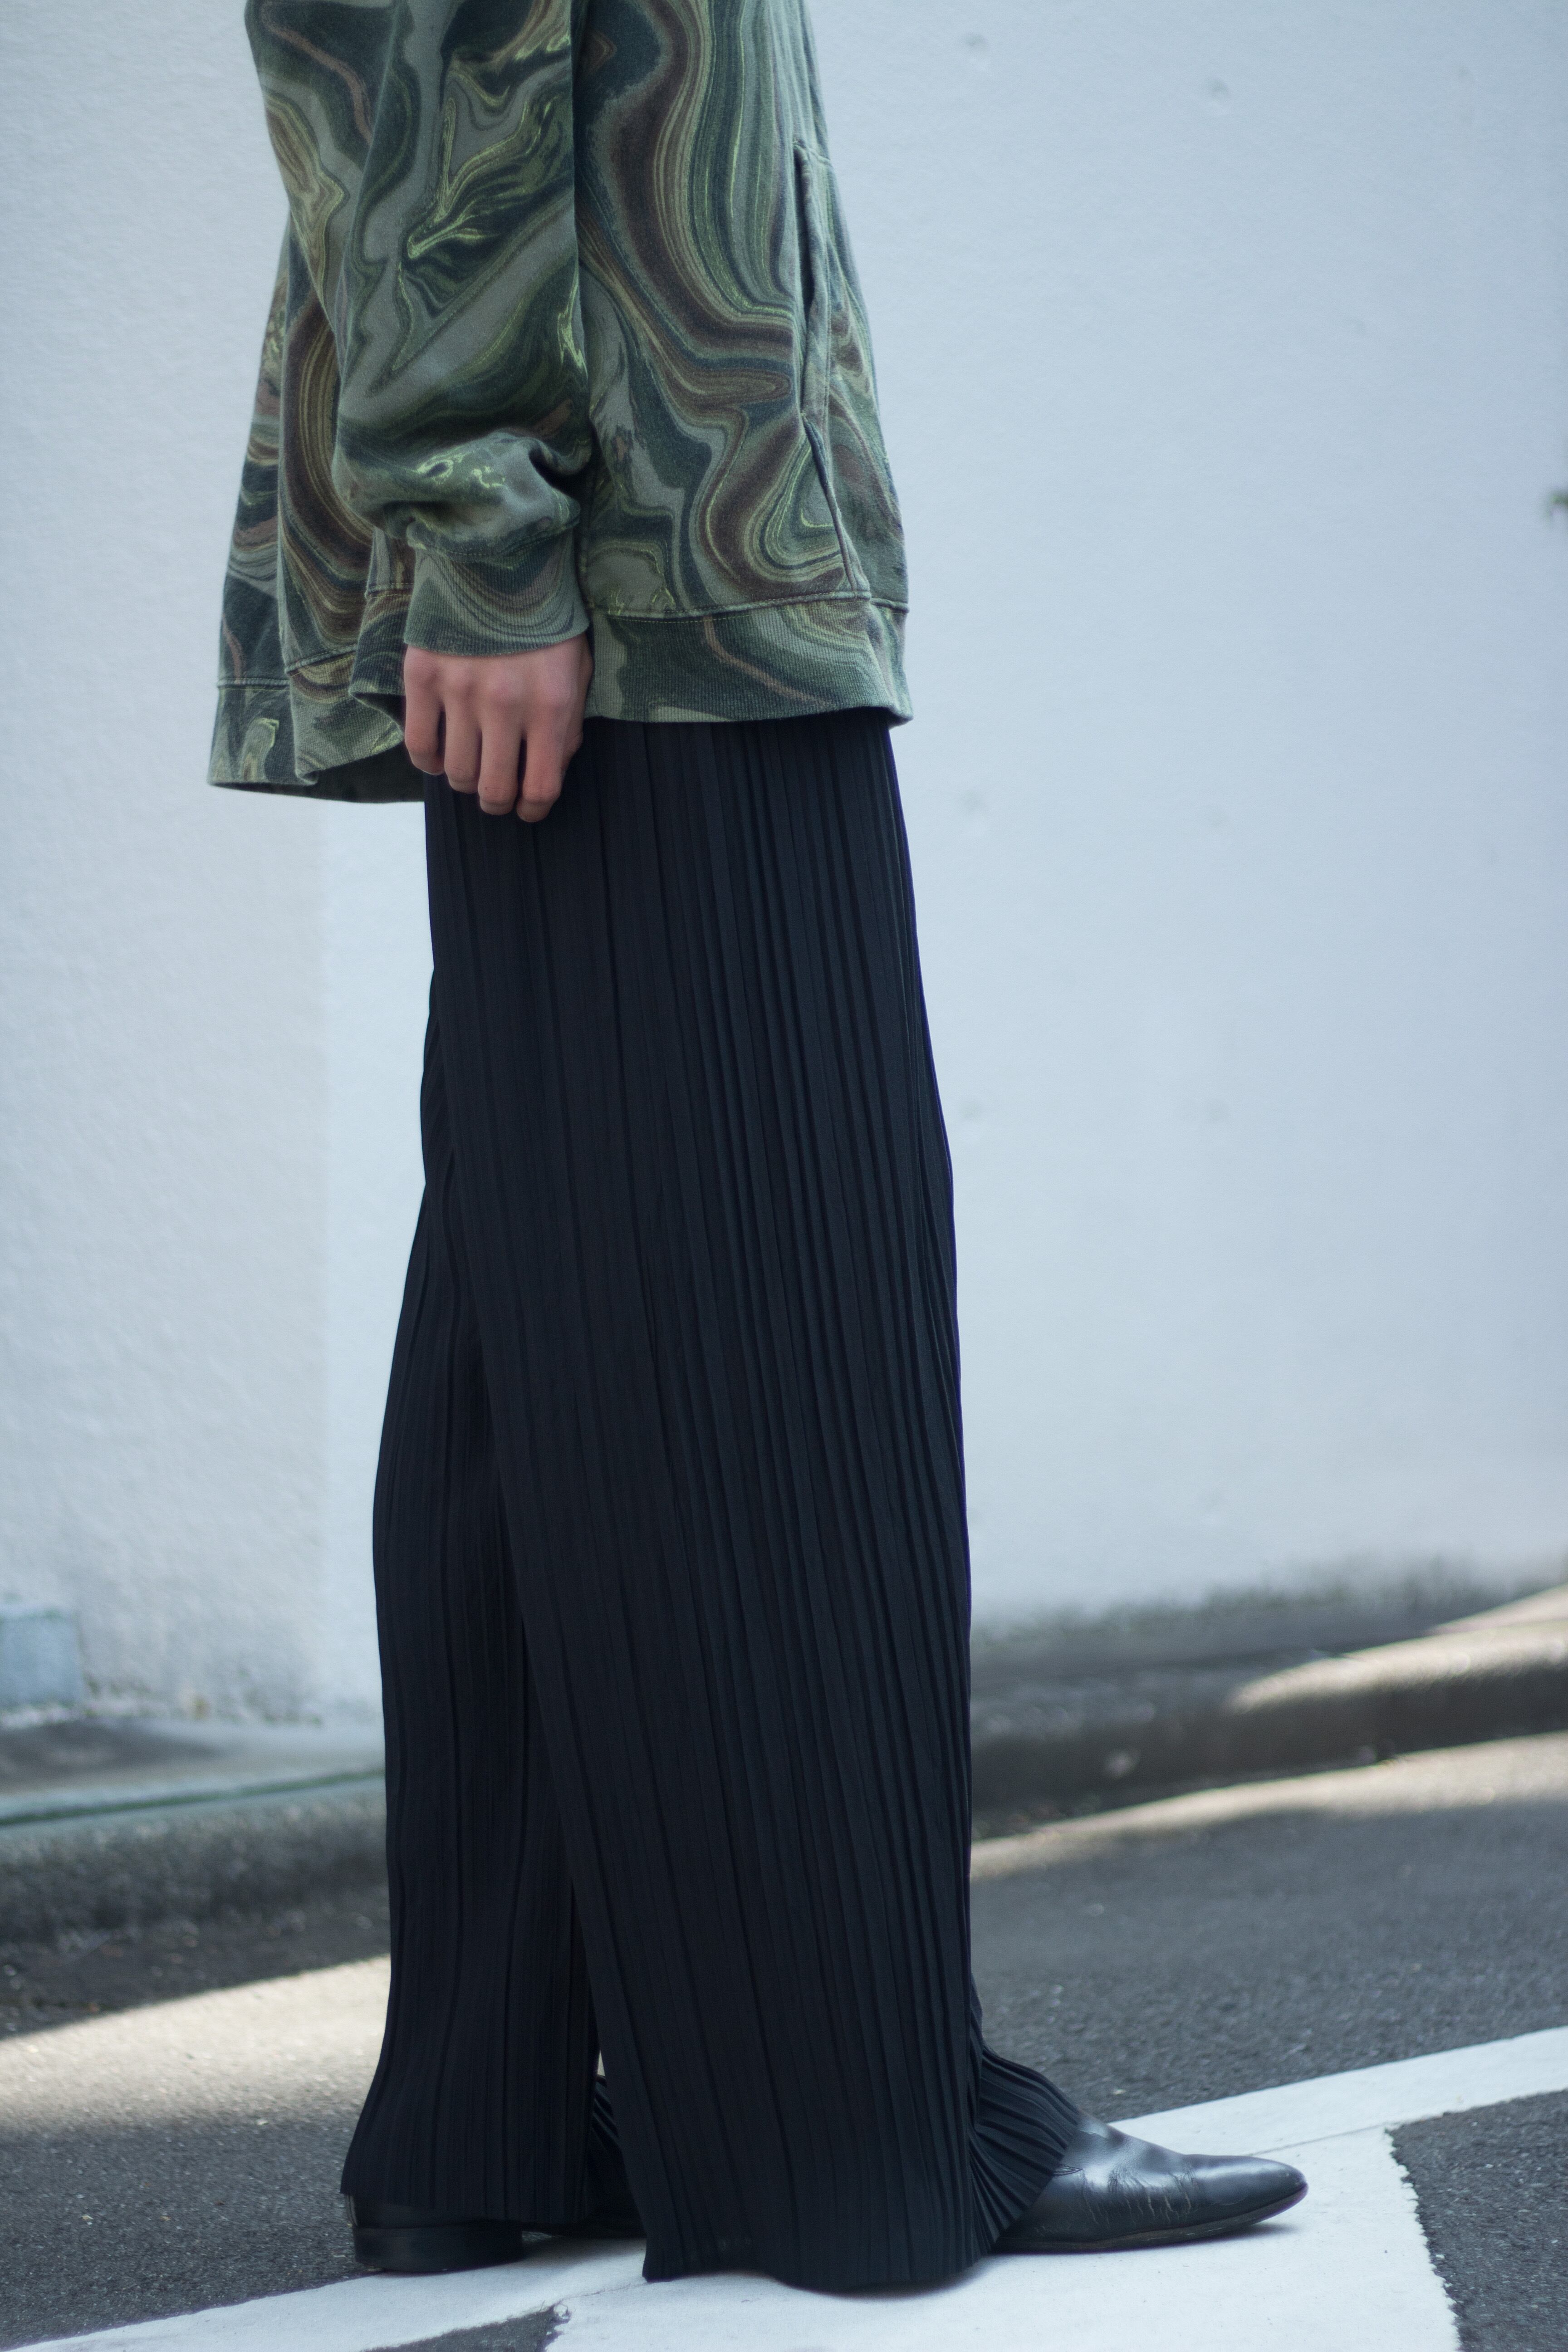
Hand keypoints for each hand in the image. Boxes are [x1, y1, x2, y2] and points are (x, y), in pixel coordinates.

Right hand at [402, 635, 592, 820]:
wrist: (498, 558)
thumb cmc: (544, 619)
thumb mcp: (576, 669)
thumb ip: (567, 724)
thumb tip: (549, 771)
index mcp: (550, 706)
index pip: (539, 788)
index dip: (533, 810)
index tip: (528, 809)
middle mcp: (504, 705)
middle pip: (493, 790)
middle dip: (497, 802)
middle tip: (497, 793)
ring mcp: (459, 691)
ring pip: (456, 773)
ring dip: (464, 782)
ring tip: (471, 769)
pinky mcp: (423, 676)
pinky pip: (419, 744)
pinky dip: (428, 761)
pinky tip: (439, 756)